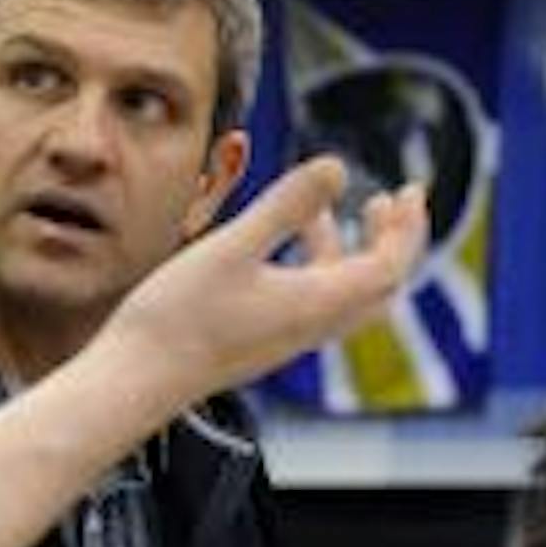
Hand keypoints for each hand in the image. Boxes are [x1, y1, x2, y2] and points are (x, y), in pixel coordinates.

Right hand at [110, 155, 426, 406]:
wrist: (136, 381)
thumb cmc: (178, 317)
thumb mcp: (233, 247)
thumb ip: (286, 205)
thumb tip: (339, 166)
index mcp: (317, 303)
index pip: (390, 266)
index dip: (408, 227)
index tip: (410, 189)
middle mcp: (311, 326)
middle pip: (379, 286)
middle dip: (392, 241)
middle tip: (390, 201)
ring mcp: (287, 338)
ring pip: (342, 296)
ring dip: (347, 250)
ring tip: (329, 212)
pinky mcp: (261, 342)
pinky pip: (310, 304)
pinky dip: (313, 268)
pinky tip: (277, 247)